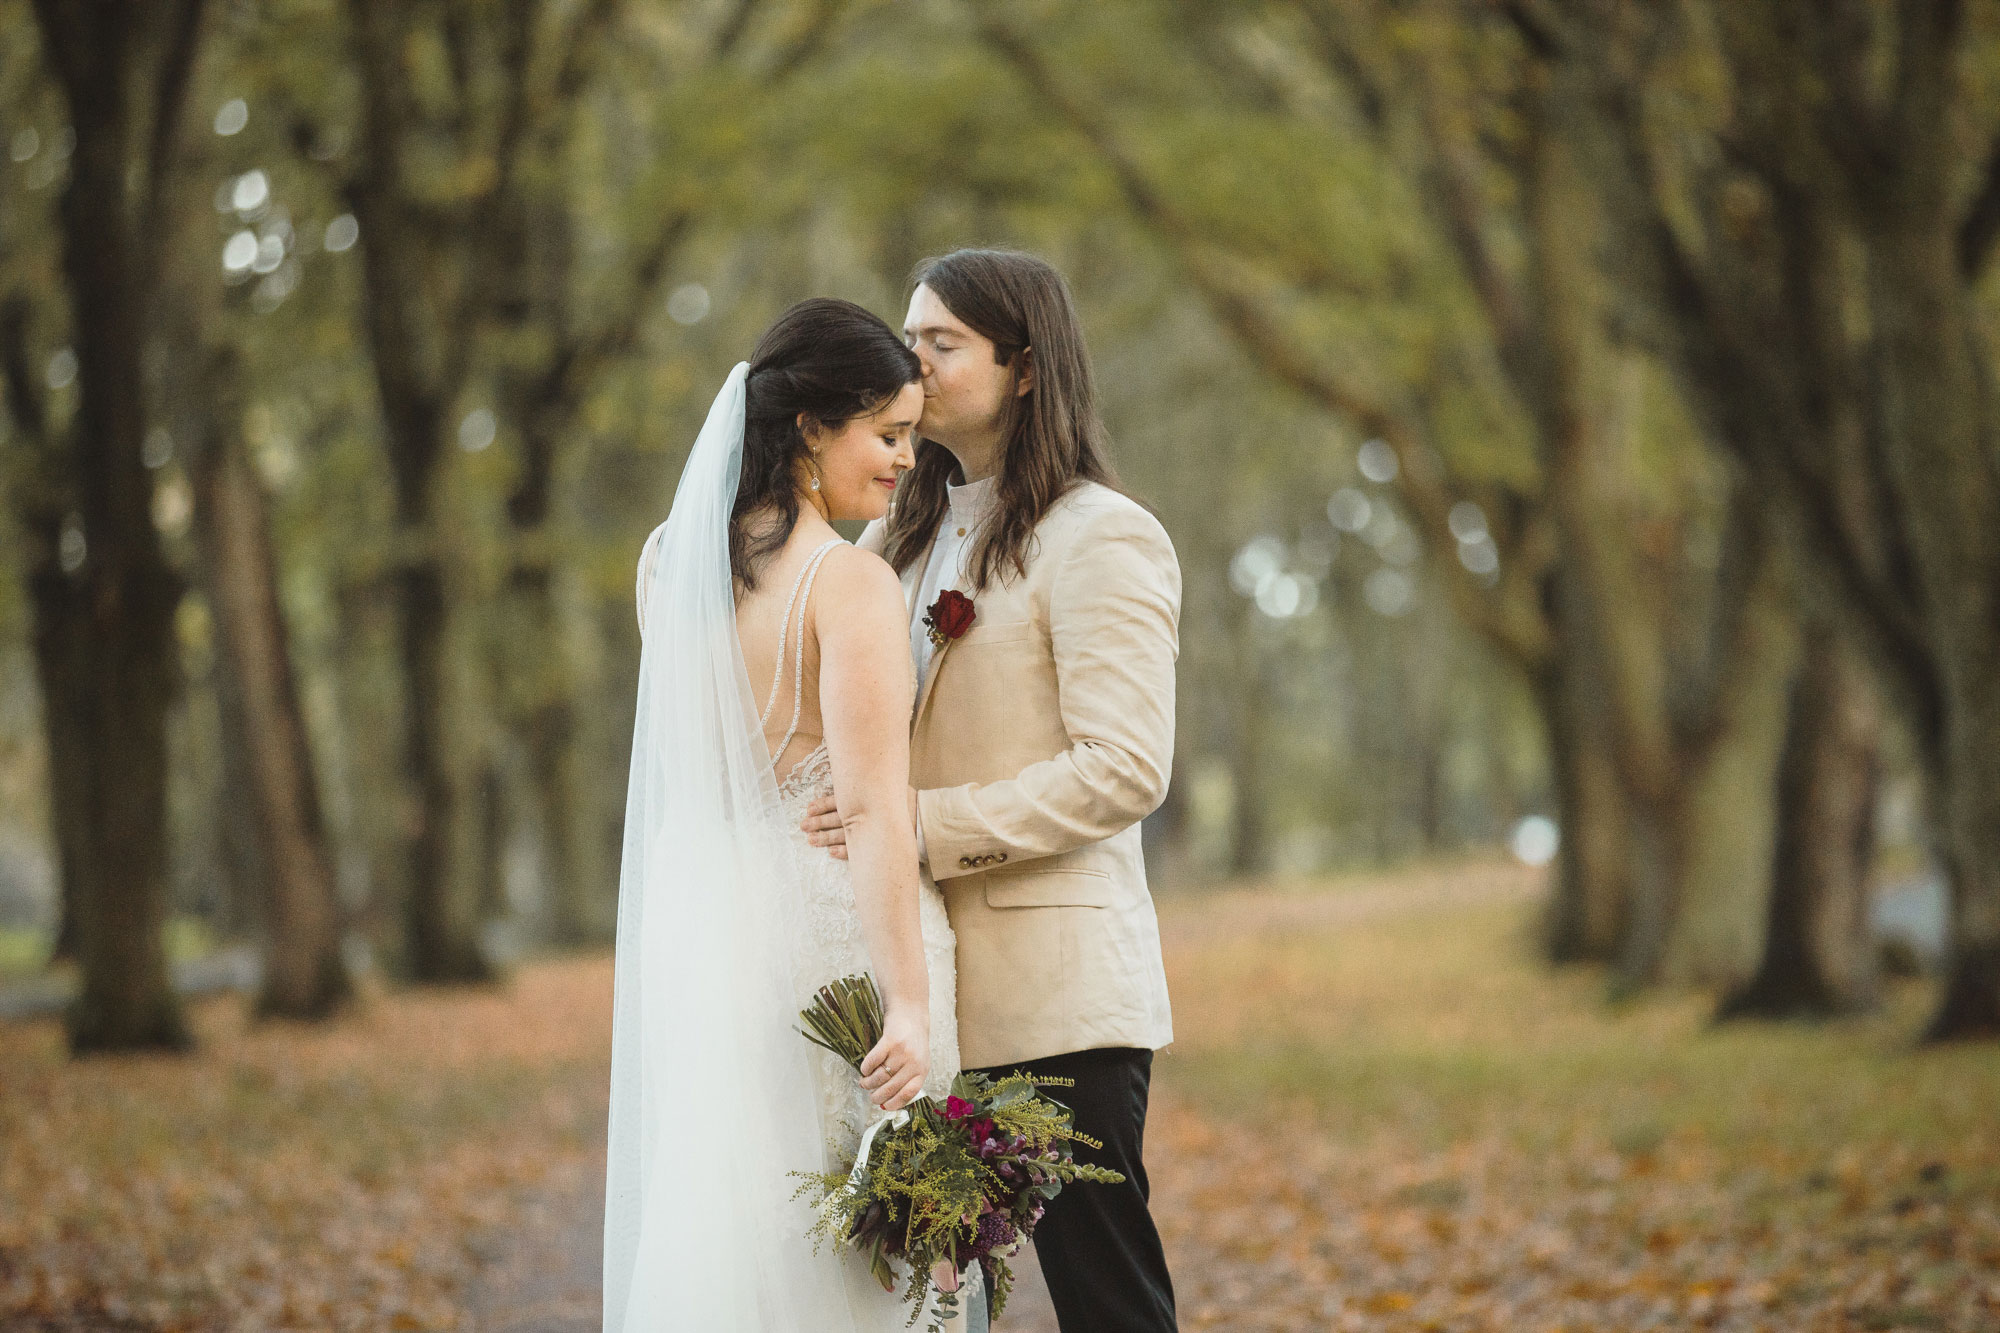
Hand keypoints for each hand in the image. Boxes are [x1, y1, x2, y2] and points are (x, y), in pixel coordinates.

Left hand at [801, 787, 919, 860]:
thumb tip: (849, 768)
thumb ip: (869, 782)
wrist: (928, 819)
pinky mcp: (879, 845)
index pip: (840, 800)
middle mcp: (868, 814)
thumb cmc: (906, 800)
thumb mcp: (889, 785)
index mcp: (868, 798)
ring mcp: (872, 831)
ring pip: (844, 835)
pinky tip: (831, 853)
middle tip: (803, 826)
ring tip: (812, 841)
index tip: (808, 809)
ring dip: (826, 838)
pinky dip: (844, 852)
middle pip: (838, 818)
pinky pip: (858, 851)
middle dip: (819, 822)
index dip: (822, 805)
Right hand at [858, 1001, 928, 1111]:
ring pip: (879, 1076)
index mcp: (922, 1070)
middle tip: (870, 1097)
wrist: (911, 1014)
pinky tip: (864, 1069)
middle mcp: (914, 1062)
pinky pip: (872, 1061)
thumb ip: (908, 1079)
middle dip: (876, 1097)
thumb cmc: (913, 1042)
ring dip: (868, 1083)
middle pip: (891, 1087)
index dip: (894, 1103)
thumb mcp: (918, 1061)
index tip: (883, 1107)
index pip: (908, 1093)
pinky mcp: (890, 1040)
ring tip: (864, 1083)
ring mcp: (902, 1051)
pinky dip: (865, 1068)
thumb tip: (888, 1102)